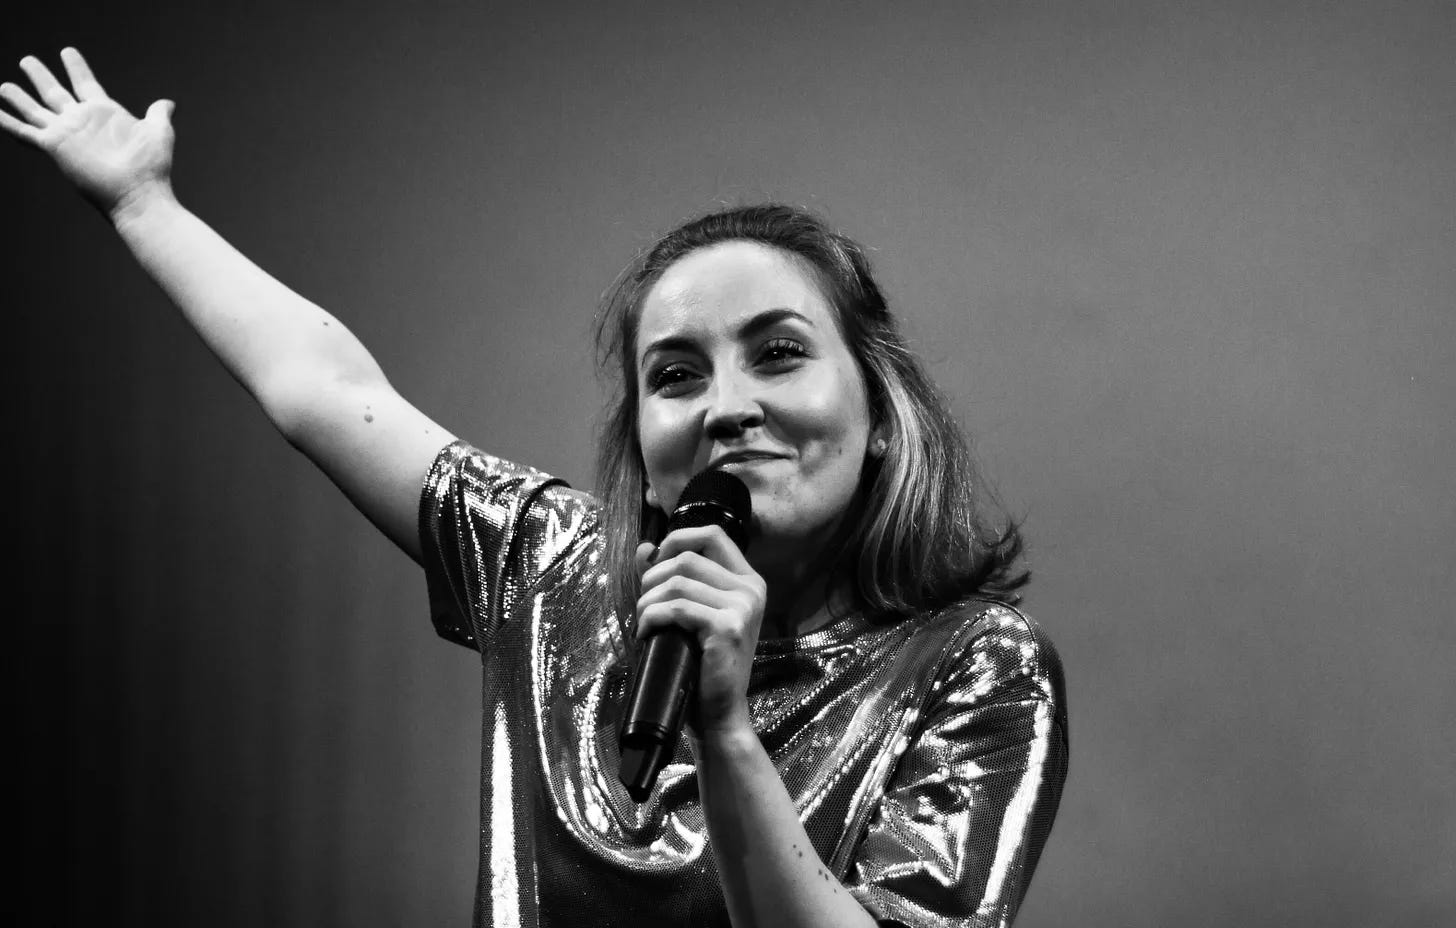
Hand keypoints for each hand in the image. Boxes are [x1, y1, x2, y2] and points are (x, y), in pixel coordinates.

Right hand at [0, 48, 175, 218]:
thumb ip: (158, 114)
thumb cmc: (151, 167)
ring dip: (18, 98)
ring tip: (4, 86)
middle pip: (55, 93)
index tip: (67, 52)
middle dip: (41, 76)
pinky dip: (7, 123)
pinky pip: (25, 132)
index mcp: (105, 113)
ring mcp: (67, 133)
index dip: (76, 67)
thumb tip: (167, 103)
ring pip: (35, 110)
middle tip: (27, 60)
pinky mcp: (54, 146)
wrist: (139, 193)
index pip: (85, 83)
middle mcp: (82, 121)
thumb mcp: (158, 132)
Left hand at [634, 526, 767, 736]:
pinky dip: (652, 618)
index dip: (677, 540)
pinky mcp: (728, 627)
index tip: (655, 563)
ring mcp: (743, 607)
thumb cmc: (703, 665)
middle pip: (688, 557)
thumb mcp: (690, 614)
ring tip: (643, 623)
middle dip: (653, 578)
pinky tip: (646, 634)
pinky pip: (677, 608)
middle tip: (643, 605)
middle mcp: (751, 589)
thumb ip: (671, 578)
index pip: (712, 535)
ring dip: (648, 601)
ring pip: (678, 582)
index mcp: (749, 581)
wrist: (718, 714)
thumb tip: (644, 548)